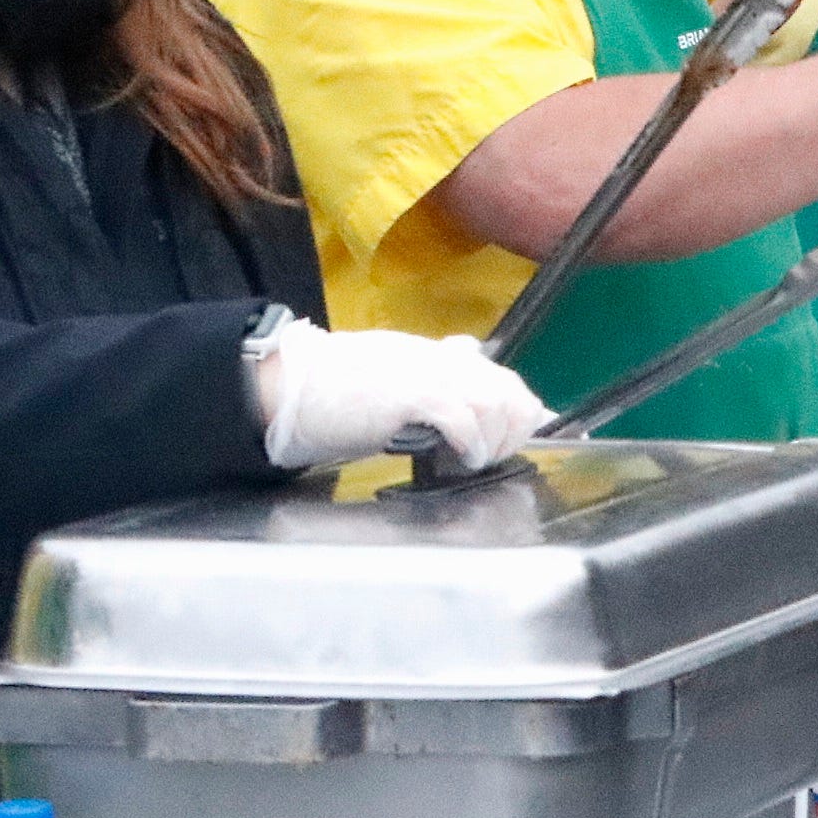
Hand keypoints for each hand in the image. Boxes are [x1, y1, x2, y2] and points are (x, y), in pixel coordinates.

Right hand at [251, 319, 548, 470]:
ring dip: (494, 439)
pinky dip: (471, 440)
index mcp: (437, 357)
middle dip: (514, 429)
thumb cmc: (338, 388)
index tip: (524, 435)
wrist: (293, 384)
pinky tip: (464, 456)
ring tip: (476, 460)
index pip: (501, 376)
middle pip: (508, 389)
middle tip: (494, 456)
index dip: (521, 409)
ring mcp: (426, 375)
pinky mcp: (409, 395)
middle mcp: (440, 360)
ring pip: (492, 402)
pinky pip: (460, 415)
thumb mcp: (396, 374)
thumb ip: (435, 379)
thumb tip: (471, 376)